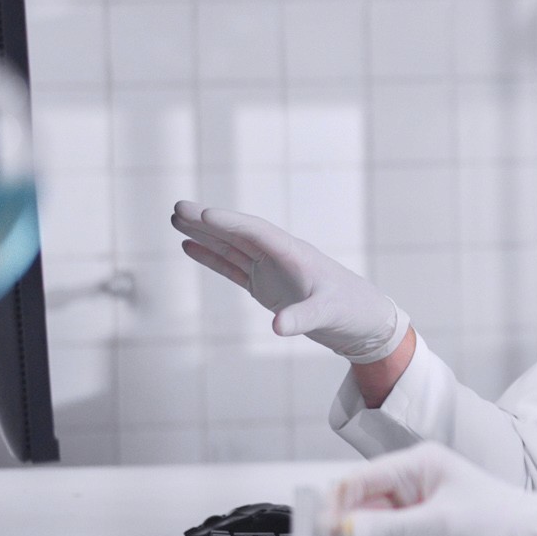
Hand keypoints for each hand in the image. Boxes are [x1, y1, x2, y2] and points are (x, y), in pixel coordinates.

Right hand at [171, 201, 405, 362]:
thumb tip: (278, 327)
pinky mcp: (265, 285)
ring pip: (230, 247)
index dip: (231, 223)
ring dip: (204, 234)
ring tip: (174, 220)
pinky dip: (211, 257)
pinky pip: (232, 267)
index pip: (257, 232)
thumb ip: (303, 318)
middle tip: (176, 208)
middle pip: (238, 233)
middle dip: (208, 221)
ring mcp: (270, 269)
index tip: (203, 214)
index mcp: (294, 253)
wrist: (362, 321)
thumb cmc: (350, 310)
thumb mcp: (328, 314)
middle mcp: (279, 256)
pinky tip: (189, 246)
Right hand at [330, 444, 536, 535]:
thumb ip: (391, 528)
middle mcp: (413, 482)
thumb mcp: (441, 524)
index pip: (362, 479)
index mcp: (418, 465)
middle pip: (363, 503)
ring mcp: (417, 507)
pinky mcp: (423, 530)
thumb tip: (347, 529)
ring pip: (373, 525)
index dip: (336, 504)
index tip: (318, 530)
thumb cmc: (499, 521)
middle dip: (343, 528)